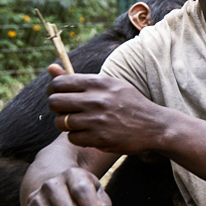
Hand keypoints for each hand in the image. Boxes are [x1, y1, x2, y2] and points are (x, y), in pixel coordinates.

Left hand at [47, 65, 163, 153]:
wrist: (155, 126)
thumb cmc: (129, 104)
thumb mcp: (109, 85)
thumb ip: (78, 79)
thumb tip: (50, 67)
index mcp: (99, 83)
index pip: (59, 83)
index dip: (53, 90)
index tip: (57, 95)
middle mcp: (97, 100)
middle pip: (55, 102)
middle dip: (56, 107)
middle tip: (65, 111)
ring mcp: (97, 120)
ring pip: (61, 122)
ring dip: (66, 124)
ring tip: (77, 123)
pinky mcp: (100, 138)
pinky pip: (72, 138)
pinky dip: (76, 137)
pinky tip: (87, 134)